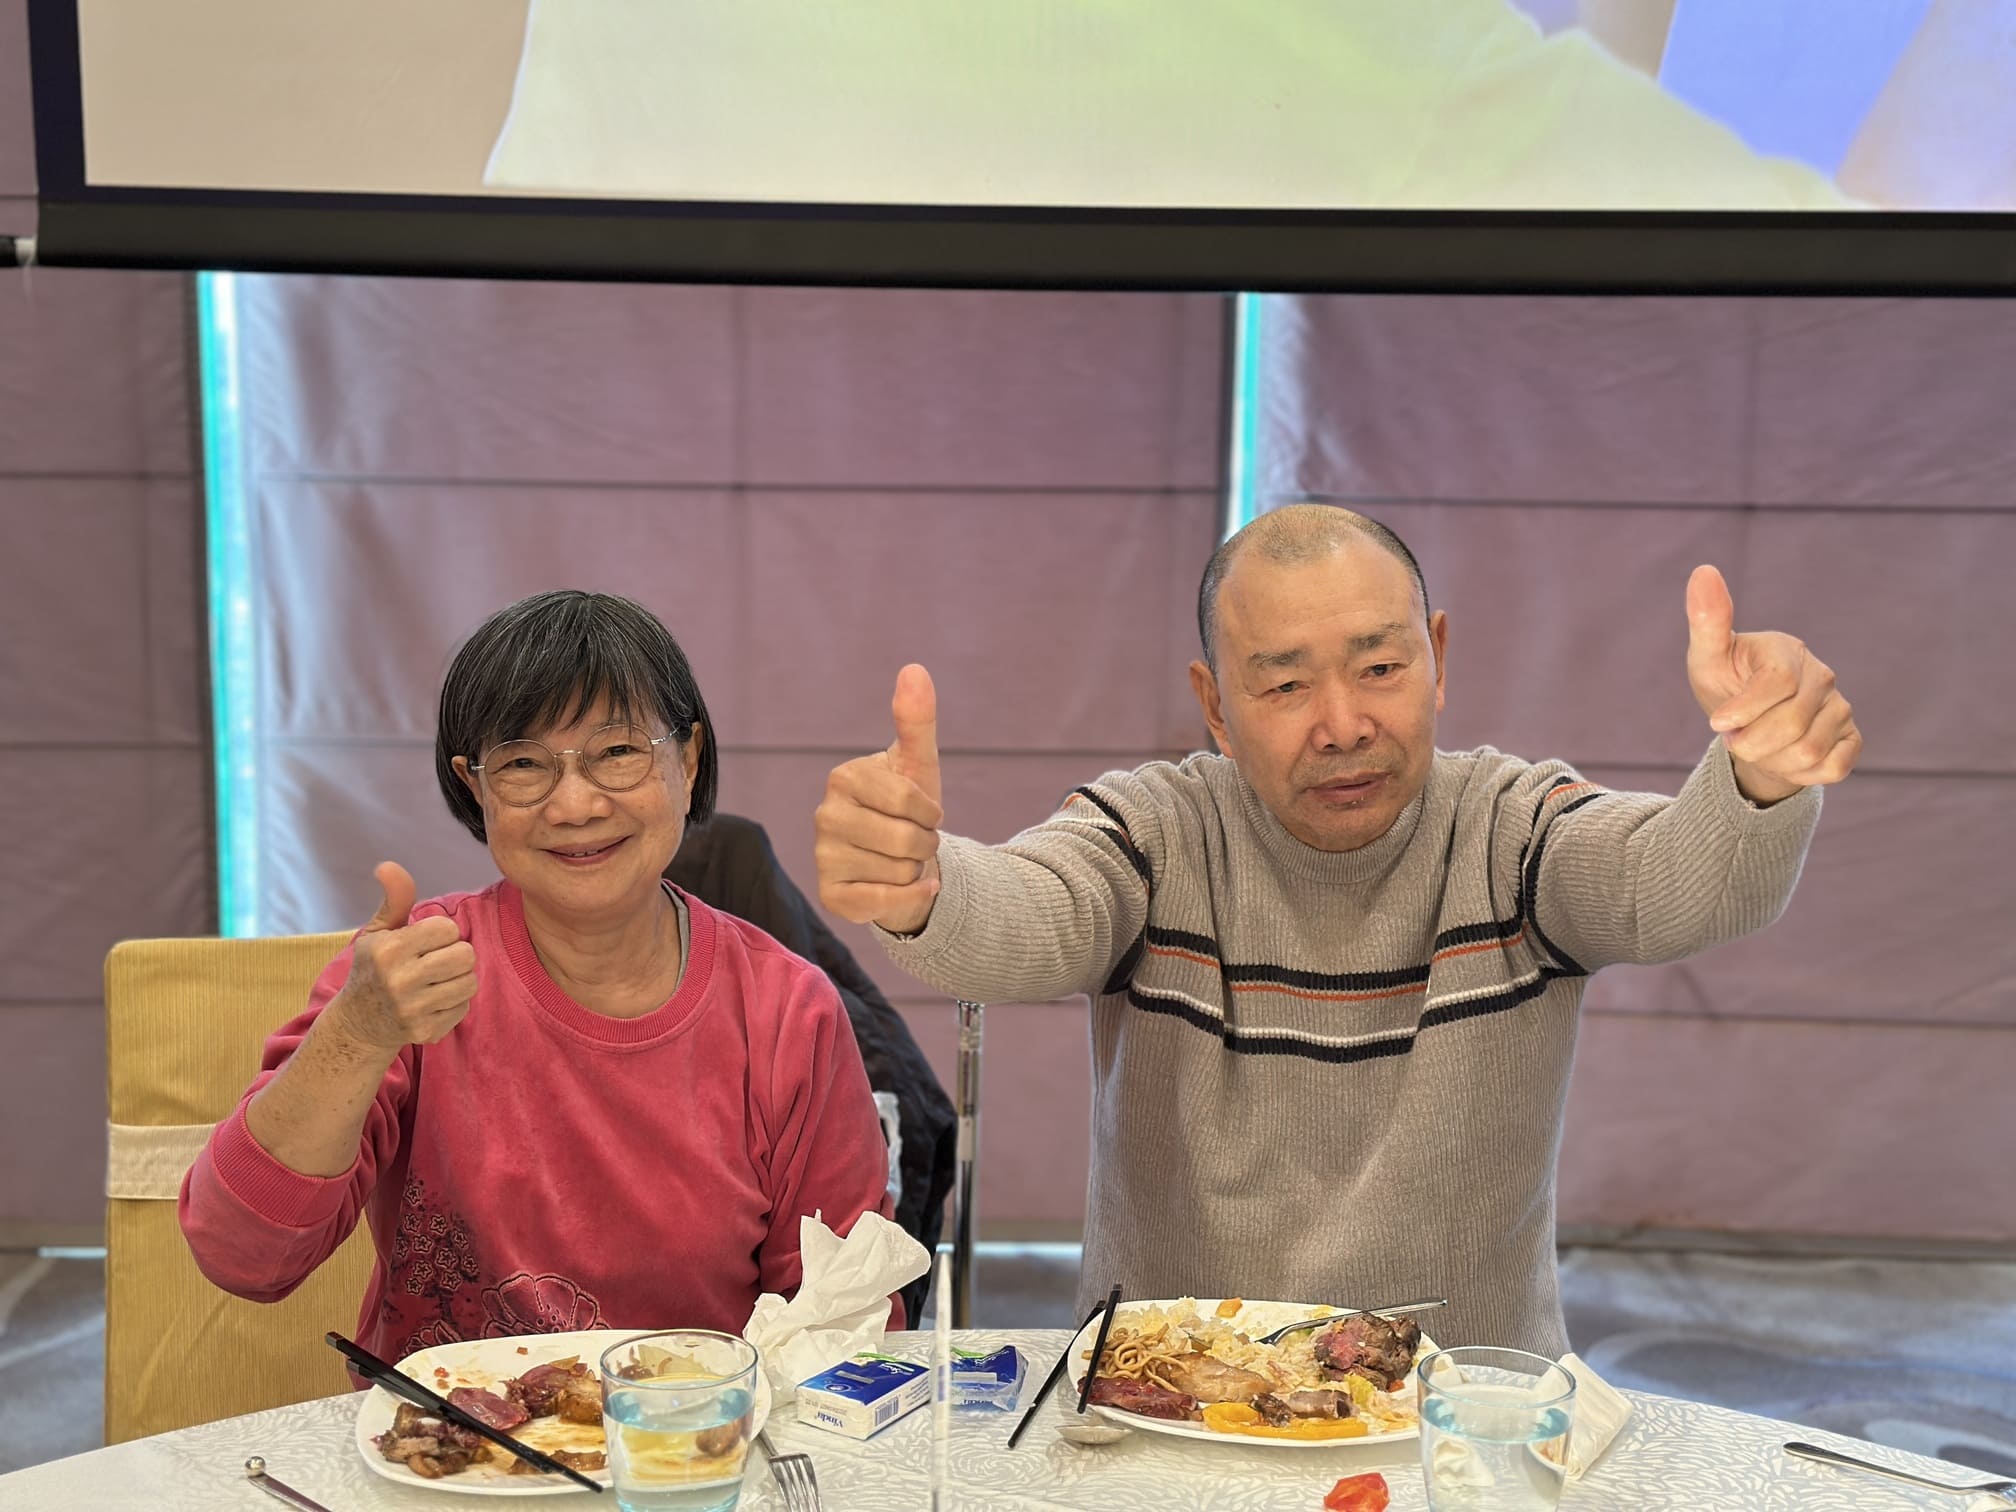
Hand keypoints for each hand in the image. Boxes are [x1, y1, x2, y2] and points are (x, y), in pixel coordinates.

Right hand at [326, 862, 477, 1050]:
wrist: (359, 1024)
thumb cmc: (373, 969)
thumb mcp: (377, 933)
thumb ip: (394, 899)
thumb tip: (388, 865)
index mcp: (388, 951)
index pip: (447, 928)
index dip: (442, 932)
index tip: (426, 941)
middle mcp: (400, 981)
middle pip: (465, 955)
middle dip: (455, 954)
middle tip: (436, 960)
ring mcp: (414, 1010)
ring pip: (470, 982)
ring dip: (459, 978)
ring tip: (437, 979)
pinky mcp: (426, 1032)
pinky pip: (464, 1007)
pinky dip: (455, 1003)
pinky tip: (433, 1001)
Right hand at [814, 664, 945, 932]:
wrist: (905, 860)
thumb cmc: (911, 808)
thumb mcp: (919, 764)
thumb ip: (917, 719)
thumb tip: (914, 668)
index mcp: (844, 778)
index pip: (909, 801)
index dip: (931, 812)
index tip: (925, 812)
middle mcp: (824, 816)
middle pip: (904, 840)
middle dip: (925, 844)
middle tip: (916, 841)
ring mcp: (823, 857)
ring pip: (898, 872)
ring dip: (916, 870)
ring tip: (902, 861)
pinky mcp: (831, 895)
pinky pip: (885, 902)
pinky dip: (911, 897)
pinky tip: (909, 887)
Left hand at [1685, 565, 1861, 804]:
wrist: (1748, 728)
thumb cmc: (1725, 685)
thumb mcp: (1707, 658)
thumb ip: (1707, 620)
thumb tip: (1704, 570)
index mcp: (1789, 651)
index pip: (1776, 684)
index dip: (1742, 710)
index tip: (1717, 722)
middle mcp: (1822, 676)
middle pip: (1789, 725)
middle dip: (1749, 741)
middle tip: (1736, 736)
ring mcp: (1842, 708)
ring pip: (1806, 752)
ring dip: (1769, 759)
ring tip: (1758, 743)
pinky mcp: (1852, 739)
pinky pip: (1829, 769)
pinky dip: (1796, 774)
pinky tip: (1783, 756)